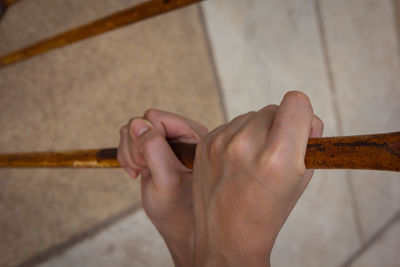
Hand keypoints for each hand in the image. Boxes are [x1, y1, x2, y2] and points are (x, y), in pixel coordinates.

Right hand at [118, 109, 207, 265]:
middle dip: (136, 148)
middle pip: (141, 122)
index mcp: (193, 134)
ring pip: (132, 129)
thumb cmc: (180, 207)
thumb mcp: (166, 181)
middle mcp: (181, 131)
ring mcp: (167, 138)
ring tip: (144, 173)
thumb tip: (137, 123)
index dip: (144, 141)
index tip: (147, 166)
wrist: (181, 222)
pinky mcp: (155, 146)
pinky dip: (128, 157)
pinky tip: (139, 173)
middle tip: (146, 171)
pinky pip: (130, 139)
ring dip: (130, 154)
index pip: (155, 119)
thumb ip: (153, 150)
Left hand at [192, 91, 323, 265]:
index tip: (298, 129)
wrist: (227, 238)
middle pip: (273, 108)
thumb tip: (306, 114)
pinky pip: (230, 125)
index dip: (302, 115)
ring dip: (256, 131)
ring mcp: (220, 143)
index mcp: (277, 157)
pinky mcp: (205, 143)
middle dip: (278, 126)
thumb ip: (309, 142)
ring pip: (250, 116)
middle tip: (272, 154)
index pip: (296, 102)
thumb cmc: (268, 212)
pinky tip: (234, 162)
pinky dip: (236, 137)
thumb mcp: (300, 180)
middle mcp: (245, 145)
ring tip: (251, 161)